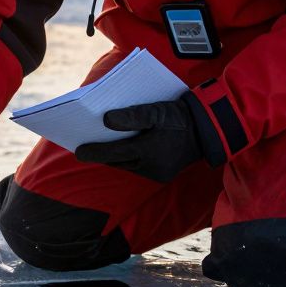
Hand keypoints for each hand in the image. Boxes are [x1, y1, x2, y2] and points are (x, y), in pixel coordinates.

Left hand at [74, 99, 202, 181]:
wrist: (208, 129)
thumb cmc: (180, 116)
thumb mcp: (157, 111)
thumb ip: (132, 116)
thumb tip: (105, 121)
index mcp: (150, 151)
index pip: (115, 152)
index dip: (94, 151)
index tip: (78, 150)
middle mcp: (153, 167)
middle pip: (118, 161)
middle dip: (101, 153)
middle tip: (82, 145)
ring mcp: (158, 174)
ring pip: (127, 165)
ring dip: (114, 156)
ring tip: (97, 146)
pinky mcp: (162, 175)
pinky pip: (137, 167)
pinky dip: (127, 159)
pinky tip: (118, 148)